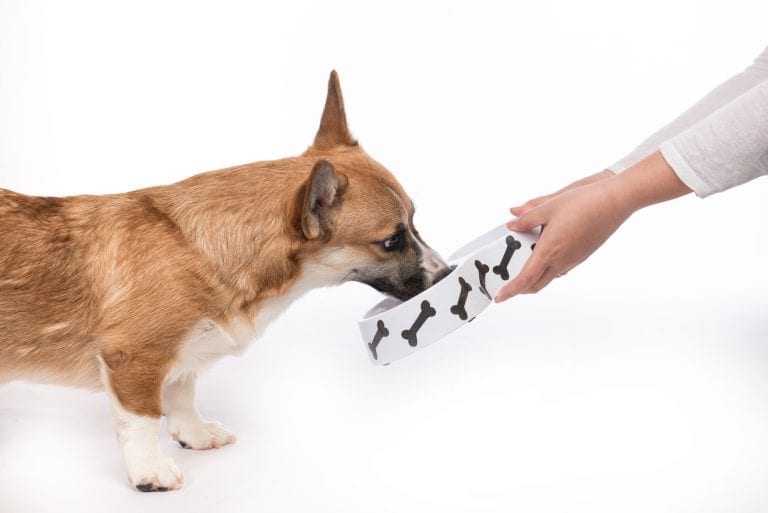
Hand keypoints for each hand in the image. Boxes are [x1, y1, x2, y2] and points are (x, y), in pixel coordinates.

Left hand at [496, 177, 631, 300]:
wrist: (616, 202)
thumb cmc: (584, 202)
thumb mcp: (549, 207)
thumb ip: (527, 218)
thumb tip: (512, 224)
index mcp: (550, 250)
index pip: (525, 279)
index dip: (510, 290)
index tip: (499, 297)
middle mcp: (562, 260)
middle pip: (536, 284)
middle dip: (520, 288)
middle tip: (508, 283)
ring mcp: (574, 260)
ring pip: (549, 276)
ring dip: (535, 276)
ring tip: (523, 263)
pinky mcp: (582, 255)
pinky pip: (561, 268)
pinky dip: (548, 266)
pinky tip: (545, 251)